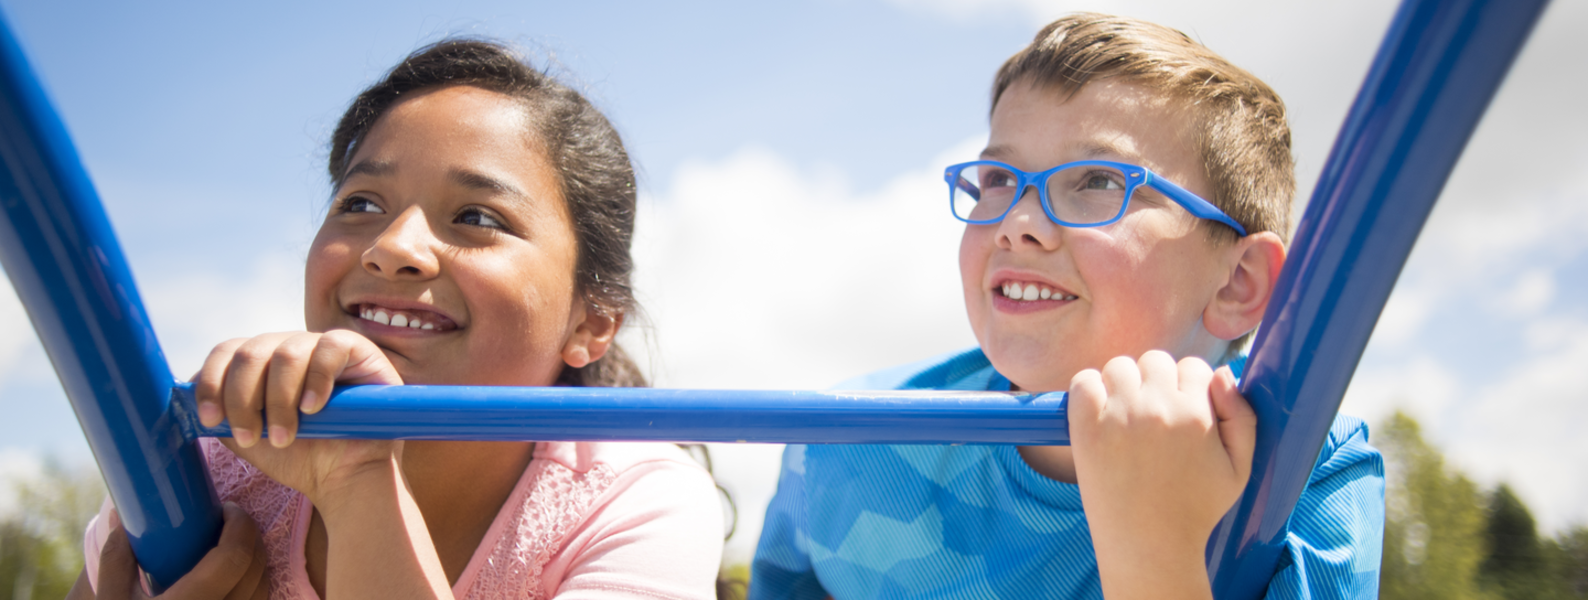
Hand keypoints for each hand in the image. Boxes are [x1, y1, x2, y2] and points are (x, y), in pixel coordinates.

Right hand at [92, 503, 266, 599]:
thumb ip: (116, 563)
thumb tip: (125, 521)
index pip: (233, 557)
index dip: (239, 525)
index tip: (227, 508)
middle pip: (255, 570)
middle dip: (251, 537)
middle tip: (232, 521)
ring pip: (264, 592)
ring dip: (258, 563)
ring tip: (236, 547)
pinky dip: (256, 589)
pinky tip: (240, 580)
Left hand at [193, 330, 404, 504]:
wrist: (343, 479)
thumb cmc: (299, 458)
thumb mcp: (248, 437)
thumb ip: (220, 414)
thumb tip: (182, 394)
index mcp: (262, 363)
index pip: (227, 351)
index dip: (212, 381)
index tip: (211, 420)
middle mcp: (289, 347)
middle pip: (251, 352)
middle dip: (243, 398)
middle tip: (252, 437)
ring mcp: (323, 346)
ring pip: (287, 352)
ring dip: (278, 400)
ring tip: (286, 436)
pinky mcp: (359, 350)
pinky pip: (330, 347)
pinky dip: (316, 379)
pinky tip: (313, 408)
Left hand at [1067, 351, 1256, 596]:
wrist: (1149, 545)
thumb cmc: (1196, 508)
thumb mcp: (1240, 468)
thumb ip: (1242, 416)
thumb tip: (1222, 373)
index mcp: (1196, 414)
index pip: (1193, 366)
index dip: (1189, 386)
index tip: (1182, 411)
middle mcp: (1157, 408)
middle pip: (1155, 360)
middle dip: (1156, 381)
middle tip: (1153, 415)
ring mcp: (1118, 416)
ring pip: (1119, 366)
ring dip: (1123, 383)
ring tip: (1127, 415)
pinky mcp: (1086, 428)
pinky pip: (1083, 382)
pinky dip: (1090, 390)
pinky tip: (1099, 413)